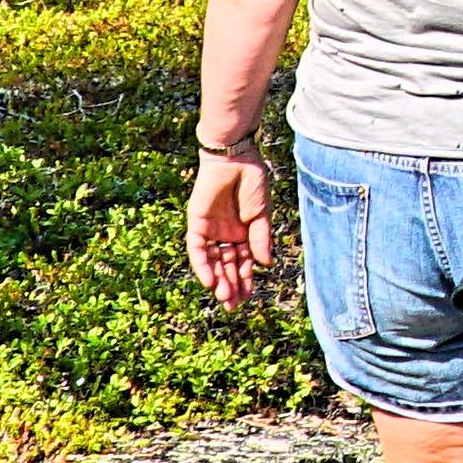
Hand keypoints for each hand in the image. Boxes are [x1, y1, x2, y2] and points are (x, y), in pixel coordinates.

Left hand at [183, 146, 275, 309]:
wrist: (235, 158)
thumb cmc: (252, 181)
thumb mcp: (261, 214)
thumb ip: (260, 238)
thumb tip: (265, 264)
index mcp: (242, 232)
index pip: (242, 261)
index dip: (244, 279)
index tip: (248, 297)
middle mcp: (225, 234)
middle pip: (225, 265)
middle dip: (230, 285)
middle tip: (233, 305)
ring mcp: (210, 229)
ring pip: (211, 261)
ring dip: (217, 280)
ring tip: (225, 297)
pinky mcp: (196, 223)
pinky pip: (197, 249)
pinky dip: (202, 266)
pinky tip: (210, 281)